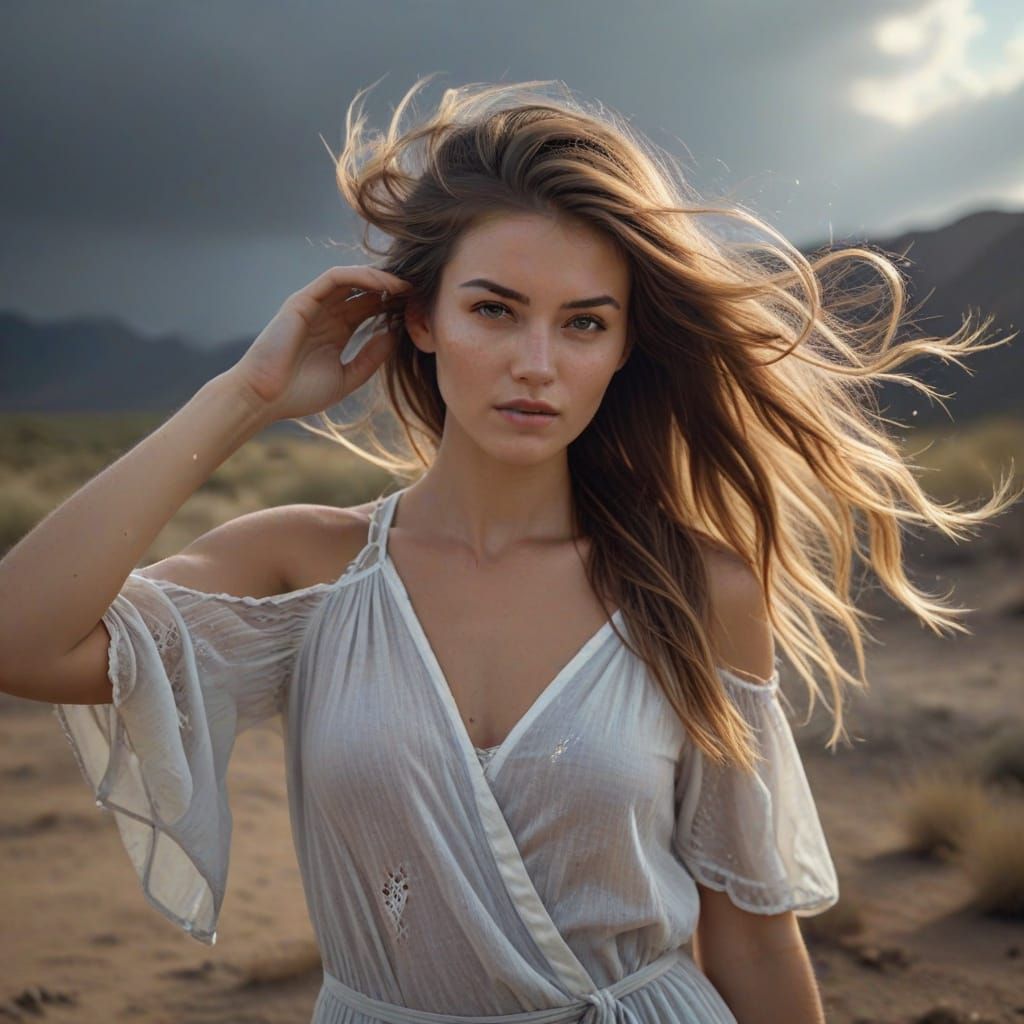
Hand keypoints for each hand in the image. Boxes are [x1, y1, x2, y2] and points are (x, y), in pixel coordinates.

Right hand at [227, 265, 411, 421]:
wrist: (264, 399)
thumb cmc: (299, 393)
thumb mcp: (347, 377)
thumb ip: (371, 357)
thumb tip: (395, 335)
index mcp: (338, 331)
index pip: (371, 309)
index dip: (396, 306)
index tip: (421, 308)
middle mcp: (327, 314)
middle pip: (366, 291)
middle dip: (394, 289)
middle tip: (422, 290)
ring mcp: (314, 304)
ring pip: (353, 279)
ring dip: (381, 279)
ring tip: (407, 285)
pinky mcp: (302, 300)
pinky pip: (335, 278)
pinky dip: (361, 276)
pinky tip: (383, 285)